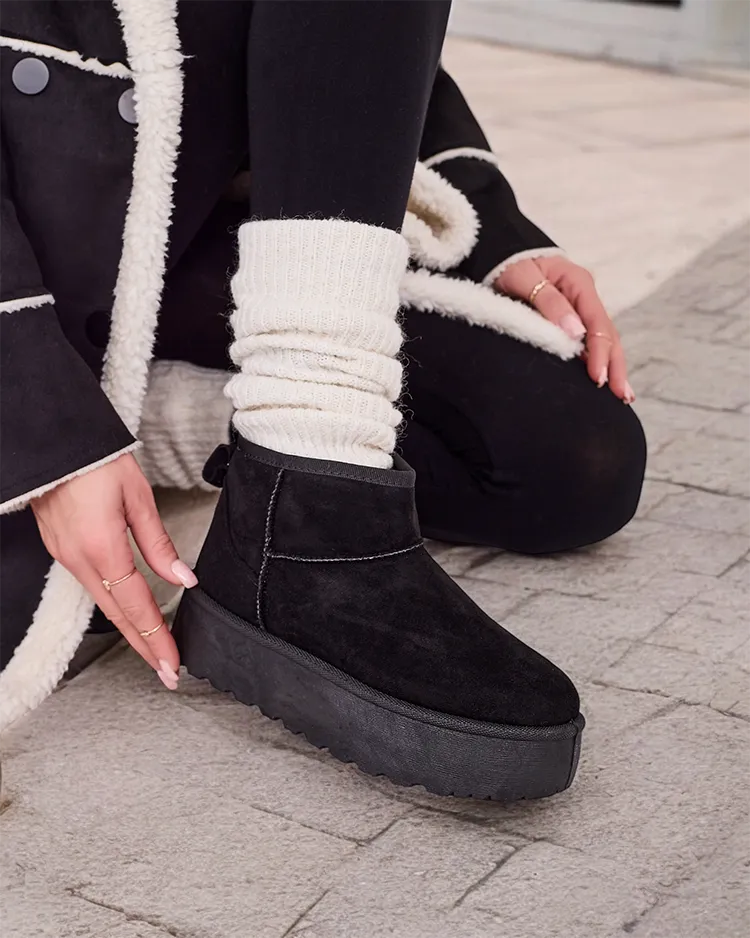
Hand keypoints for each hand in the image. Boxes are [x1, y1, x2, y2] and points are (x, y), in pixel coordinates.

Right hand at [31, 453, 197, 689]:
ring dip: (130, 631)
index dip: (157, 638)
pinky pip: (92, 587)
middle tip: (167, 674)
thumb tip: (183, 578)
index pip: (137, 606)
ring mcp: (66, 557)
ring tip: (154, 651)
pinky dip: (114, 608)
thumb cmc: (96, 462)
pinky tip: (128, 615)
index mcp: (103, 549)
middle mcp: (80, 560)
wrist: (53, 444)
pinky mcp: (61, 550)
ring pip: (103, 605)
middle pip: (118, 616)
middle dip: (145, 647)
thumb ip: (159, 543)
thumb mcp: (137, 498)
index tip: (173, 664)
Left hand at [495, 255, 634, 402]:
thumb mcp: (525, 279)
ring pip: (604, 340)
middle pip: (608, 334)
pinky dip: (599, 360)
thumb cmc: (510, 265)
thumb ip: (550, 303)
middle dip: (615, 366)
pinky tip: (604, 379)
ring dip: (613, 366)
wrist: (501, 253)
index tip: (597, 378)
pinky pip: (590, 341)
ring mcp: (581, 308)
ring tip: (621, 396)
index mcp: (579, 284)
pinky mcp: (572, 318)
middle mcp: (585, 296)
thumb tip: (576, 333)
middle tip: (621, 396)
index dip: (600, 353)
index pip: (597, 324)